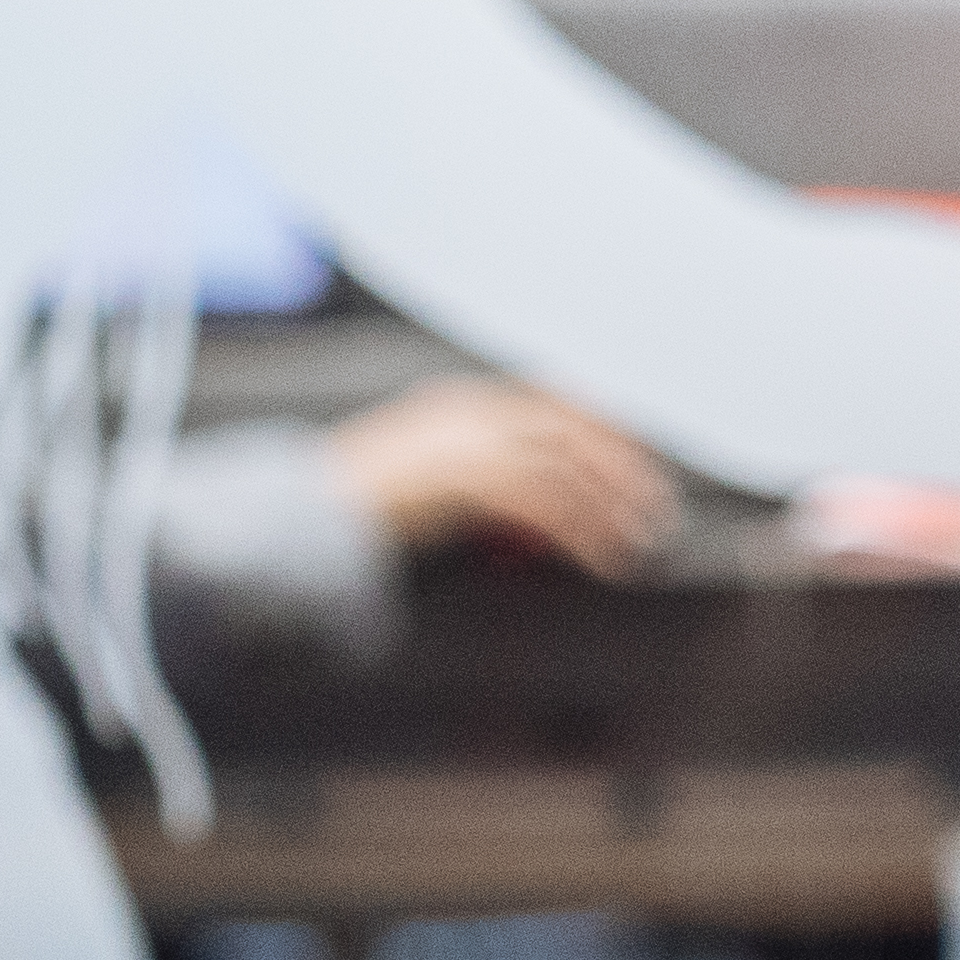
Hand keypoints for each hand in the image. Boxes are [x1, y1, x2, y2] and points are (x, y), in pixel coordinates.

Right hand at [325, 379, 675, 575]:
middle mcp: (471, 411)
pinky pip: (548, 503)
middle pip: (570, 427)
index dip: (601, 429)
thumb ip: (475, 484)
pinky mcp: (468, 478)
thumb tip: (529, 518)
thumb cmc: (356, 510)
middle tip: (656, 505)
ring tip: (642, 542)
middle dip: (621, 467)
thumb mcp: (424, 480)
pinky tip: (605, 558)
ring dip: (614, 506)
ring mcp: (469, 440)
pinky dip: (586, 532)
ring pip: (568, 466)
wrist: (304, 517)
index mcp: (461, 403)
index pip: (551, 401)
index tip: (636, 460)